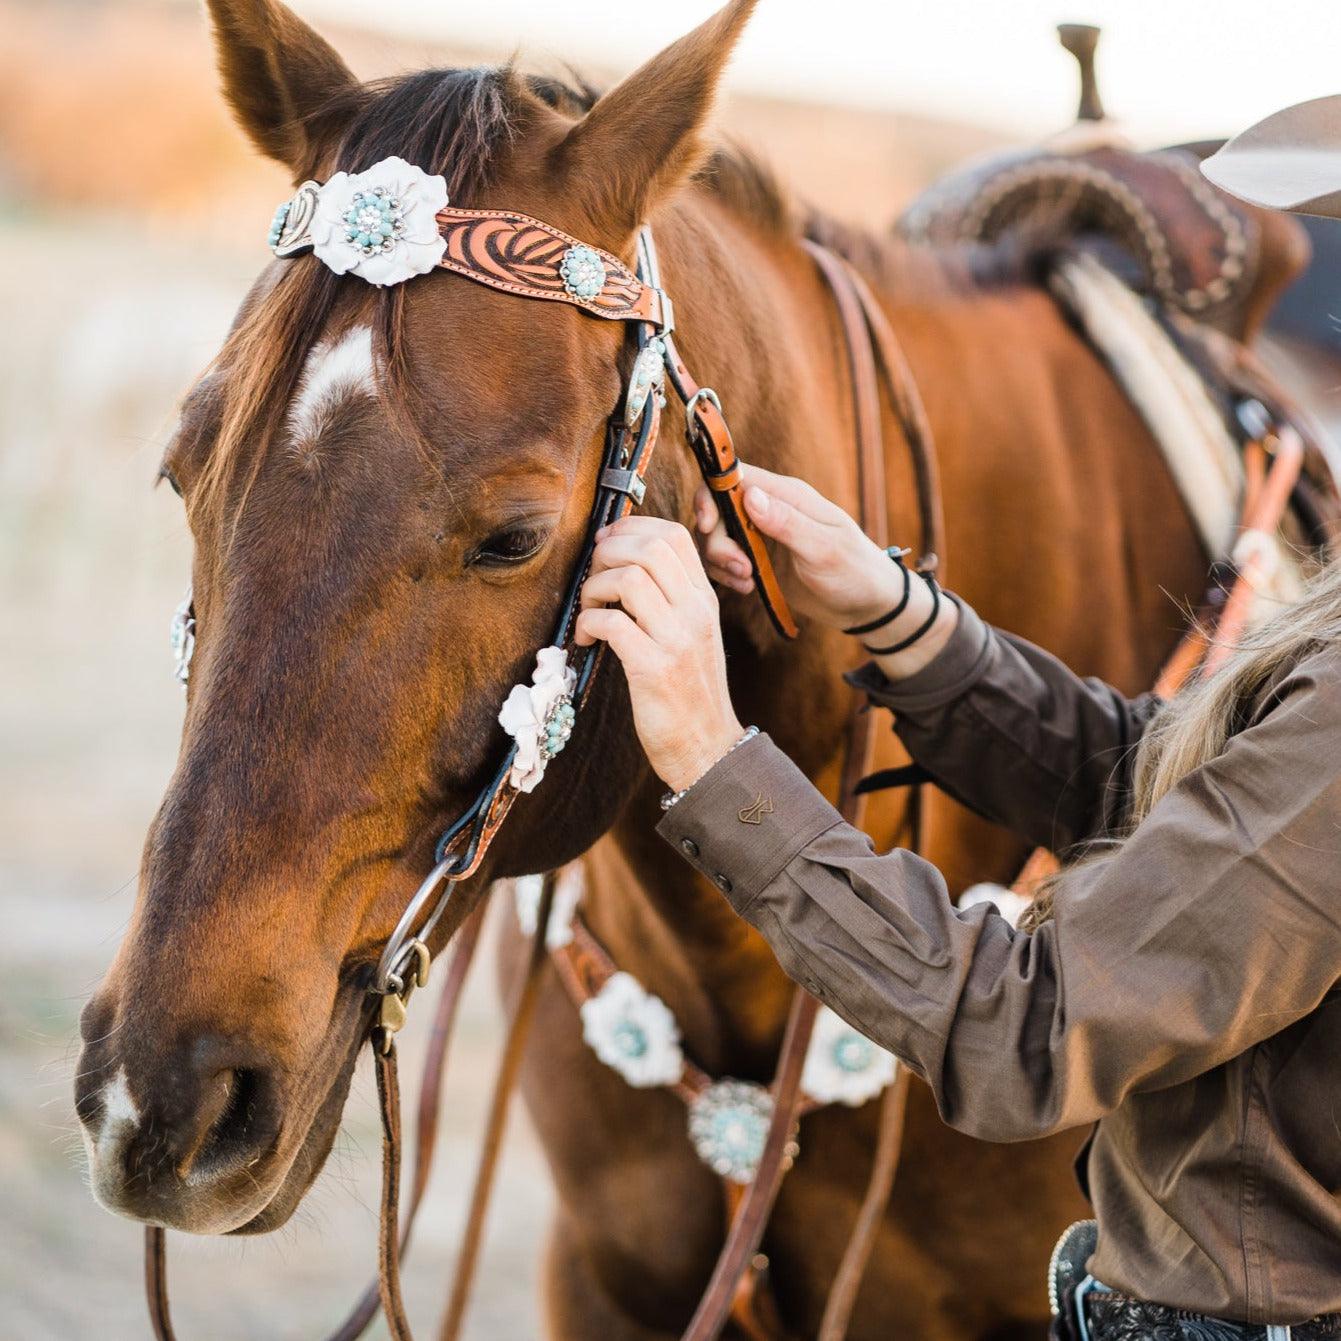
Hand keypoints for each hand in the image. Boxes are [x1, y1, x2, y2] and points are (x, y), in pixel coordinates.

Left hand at [574, 516, 744, 793]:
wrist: (708, 748)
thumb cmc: (689, 693)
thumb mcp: (691, 635)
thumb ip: (669, 599)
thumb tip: (624, 565)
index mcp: (704, 600)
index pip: (674, 536)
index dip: (632, 529)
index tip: (606, 544)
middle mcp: (696, 612)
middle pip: (650, 548)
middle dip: (608, 553)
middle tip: (592, 578)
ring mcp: (678, 640)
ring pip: (629, 579)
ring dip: (595, 587)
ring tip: (588, 609)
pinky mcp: (655, 669)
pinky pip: (612, 623)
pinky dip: (589, 622)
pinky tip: (587, 637)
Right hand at [696, 464, 903, 627]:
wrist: (866, 604)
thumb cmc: (855, 571)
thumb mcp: (824, 548)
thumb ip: (787, 522)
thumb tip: (750, 495)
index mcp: (787, 495)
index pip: (734, 477)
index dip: (711, 496)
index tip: (709, 526)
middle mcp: (770, 510)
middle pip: (718, 510)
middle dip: (718, 541)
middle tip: (741, 569)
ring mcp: (762, 535)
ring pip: (718, 537)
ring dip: (722, 561)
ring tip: (747, 582)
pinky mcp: (758, 560)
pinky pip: (725, 560)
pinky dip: (727, 574)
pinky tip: (748, 588)